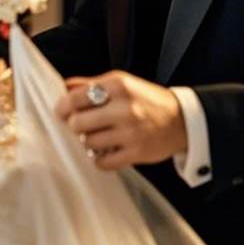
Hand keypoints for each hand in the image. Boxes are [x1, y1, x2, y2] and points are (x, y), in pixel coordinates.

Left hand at [55, 70, 187, 169]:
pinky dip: (98, 158)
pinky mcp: (137, 153)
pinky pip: (103, 162)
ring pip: (88, 142)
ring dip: (87, 141)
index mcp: (118, 86)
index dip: (62, 107)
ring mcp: (131, 133)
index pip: (75, 98)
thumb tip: (64, 86)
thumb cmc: (146, 99)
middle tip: (80, 125)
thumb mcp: (121, 82)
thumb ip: (91, 83)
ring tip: (95, 136)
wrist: (183, 120)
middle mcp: (124, 109)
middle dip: (74, 125)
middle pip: (78, 123)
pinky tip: (104, 150)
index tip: (61, 112)